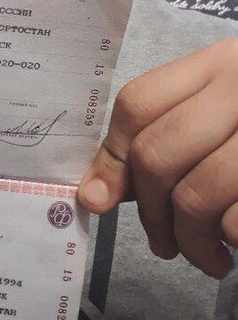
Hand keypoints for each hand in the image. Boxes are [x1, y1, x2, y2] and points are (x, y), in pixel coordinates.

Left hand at [77, 38, 237, 278]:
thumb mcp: (228, 112)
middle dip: (150, 213)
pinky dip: (233, 243)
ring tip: (208, 257)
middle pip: (158, 154)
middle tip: (165, 244)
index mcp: (224, 62)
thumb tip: (96, 194)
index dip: (112, 156)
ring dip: (192, 244)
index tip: (103, 198)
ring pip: (197, 197)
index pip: (140, 102)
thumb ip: (170, 136)